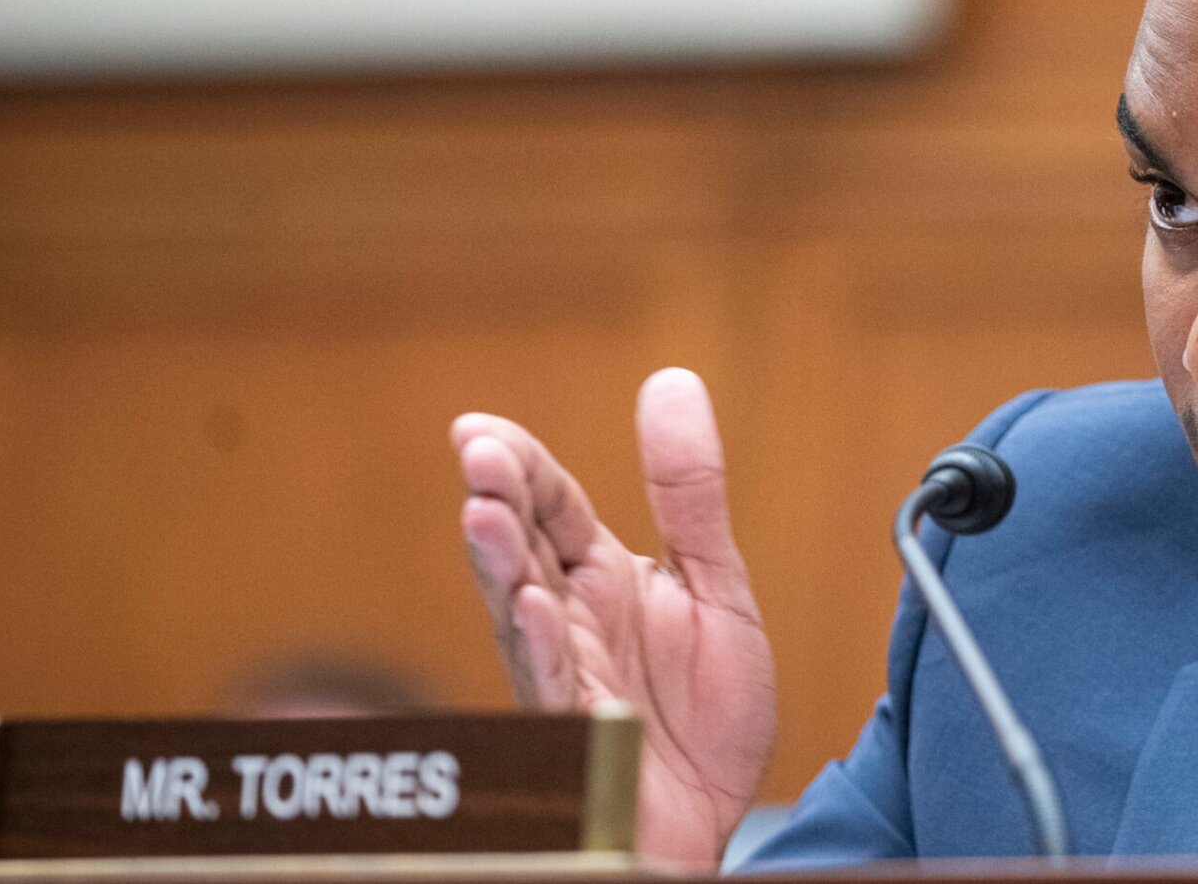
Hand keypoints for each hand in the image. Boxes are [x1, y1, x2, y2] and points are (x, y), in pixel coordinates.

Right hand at [453, 368, 776, 869]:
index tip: (479, 427)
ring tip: (486, 514)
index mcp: (600, 577)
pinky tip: (531, 608)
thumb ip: (690, 492)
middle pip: (523, 548)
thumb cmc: (704, 711)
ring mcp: (568, 676)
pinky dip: (542, 646)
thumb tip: (671, 381)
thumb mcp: (716, 583)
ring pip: (519, 613)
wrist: (719, 815)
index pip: (551, 505)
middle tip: (480, 455)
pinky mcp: (583, 733)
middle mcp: (570, 621)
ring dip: (501, 564)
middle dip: (499, 500)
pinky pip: (556, 686)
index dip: (519, 464)